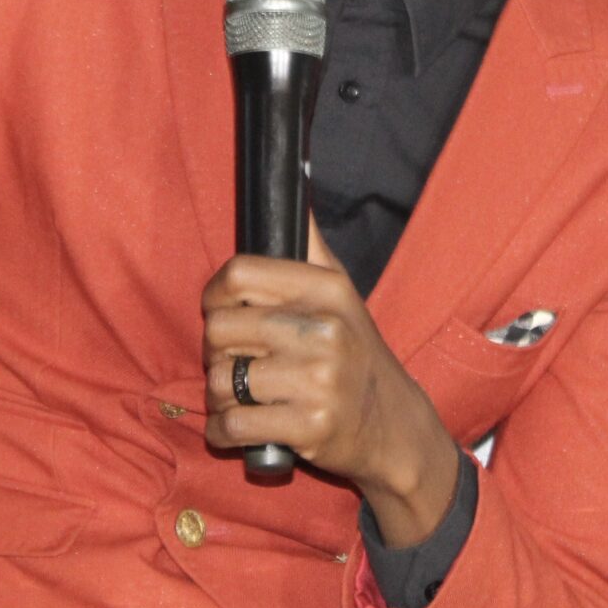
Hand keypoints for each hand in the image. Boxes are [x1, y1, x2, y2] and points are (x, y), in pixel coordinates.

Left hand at [201, 219, 463, 544]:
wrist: (393, 424)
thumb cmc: (355, 353)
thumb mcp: (341, 293)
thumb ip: (311, 245)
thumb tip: (297, 175)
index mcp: (326, 290)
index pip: (239, 274)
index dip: (214, 295)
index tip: (220, 310)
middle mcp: (323, 330)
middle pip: (220, 329)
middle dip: (216, 352)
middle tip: (235, 363)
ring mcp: (318, 380)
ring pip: (221, 380)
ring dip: (219, 396)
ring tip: (240, 397)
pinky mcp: (309, 427)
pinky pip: (233, 425)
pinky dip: (223, 432)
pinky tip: (236, 428)